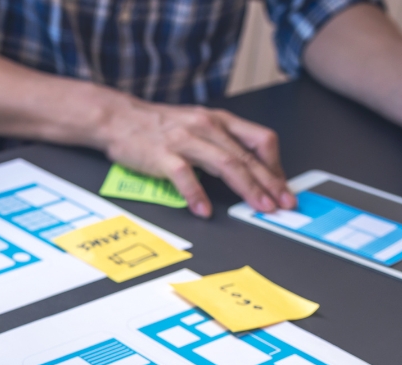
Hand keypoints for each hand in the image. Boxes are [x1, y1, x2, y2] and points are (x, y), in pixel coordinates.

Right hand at [100, 97, 292, 217]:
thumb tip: (244, 169)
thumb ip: (220, 143)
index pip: (260, 140)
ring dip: (247, 188)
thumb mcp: (196, 125)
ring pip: (226, 164)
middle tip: (284, 203)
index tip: (283, 187)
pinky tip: (203, 210)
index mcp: (219, 120)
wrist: (118, 117)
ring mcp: (185, 140)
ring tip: (259, 207)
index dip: (276, 166)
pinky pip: (184, 176)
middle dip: (270, 182)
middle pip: (247, 156)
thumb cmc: (156, 125)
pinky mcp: (162, 155)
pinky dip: (196, 195)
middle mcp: (207, 127)